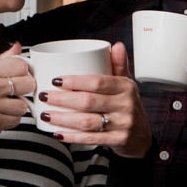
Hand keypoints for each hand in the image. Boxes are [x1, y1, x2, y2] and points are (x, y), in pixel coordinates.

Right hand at [0, 44, 34, 149]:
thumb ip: (0, 61)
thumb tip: (17, 48)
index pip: (20, 64)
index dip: (24, 72)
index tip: (20, 76)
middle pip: (28, 83)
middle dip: (23, 90)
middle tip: (12, 94)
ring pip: (23, 105)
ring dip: (15, 109)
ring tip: (1, 108)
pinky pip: (16, 120)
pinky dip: (9, 121)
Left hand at [36, 42, 151, 157]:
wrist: (142, 136)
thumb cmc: (127, 106)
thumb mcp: (126, 85)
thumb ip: (119, 65)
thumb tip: (116, 45)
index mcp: (125, 87)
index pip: (97, 82)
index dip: (74, 81)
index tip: (55, 80)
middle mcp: (126, 105)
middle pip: (88, 101)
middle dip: (62, 99)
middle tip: (44, 96)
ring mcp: (123, 124)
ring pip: (87, 121)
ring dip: (63, 119)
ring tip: (45, 115)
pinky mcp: (118, 140)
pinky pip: (91, 139)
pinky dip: (73, 137)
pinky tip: (58, 134)